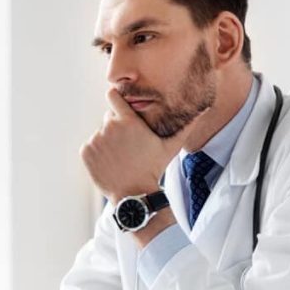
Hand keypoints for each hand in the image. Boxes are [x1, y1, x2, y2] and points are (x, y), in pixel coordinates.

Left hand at [81, 88, 190, 202]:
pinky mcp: (86, 152)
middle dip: (116, 126)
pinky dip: (97, 153)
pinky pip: (90, 146)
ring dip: (107, 141)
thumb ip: (185, 126)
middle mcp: (109, 127)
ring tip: (120, 157)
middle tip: (128, 144)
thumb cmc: (154, 168)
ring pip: (100, 133)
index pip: (113, 95)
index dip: (116, 99)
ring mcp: (96, 139)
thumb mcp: (171, 146)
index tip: (120, 106)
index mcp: (128, 120)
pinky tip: (111, 163)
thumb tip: (203, 109)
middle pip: (108, 118)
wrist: (134, 194)